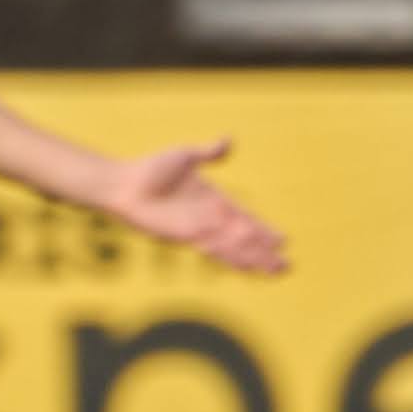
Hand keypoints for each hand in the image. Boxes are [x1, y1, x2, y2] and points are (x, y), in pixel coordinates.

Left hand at [96, 139, 288, 274]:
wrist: (126, 185)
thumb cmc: (153, 168)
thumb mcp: (184, 156)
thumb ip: (208, 152)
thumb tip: (229, 139)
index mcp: (215, 199)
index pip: (245, 217)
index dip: (263, 229)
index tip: (282, 240)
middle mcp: (210, 218)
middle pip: (244, 238)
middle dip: (264, 252)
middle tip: (286, 264)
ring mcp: (198, 229)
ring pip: (233, 248)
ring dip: (253, 259)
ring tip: (273, 271)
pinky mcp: (184, 237)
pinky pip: (212, 250)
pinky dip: (230, 258)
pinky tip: (245, 267)